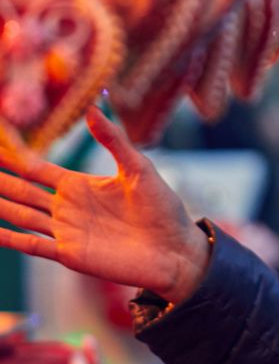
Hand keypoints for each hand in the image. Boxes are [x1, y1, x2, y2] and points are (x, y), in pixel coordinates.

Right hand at [0, 106, 209, 303]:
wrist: (175, 249)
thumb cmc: (163, 208)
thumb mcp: (139, 168)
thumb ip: (114, 141)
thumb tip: (93, 109)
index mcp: (81, 185)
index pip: (37, 170)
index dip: (13, 160)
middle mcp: (68, 208)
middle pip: (22, 192)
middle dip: (0, 183)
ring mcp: (67, 231)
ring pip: (21, 217)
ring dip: (0, 209)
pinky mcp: (71, 254)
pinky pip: (33, 246)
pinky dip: (11, 239)